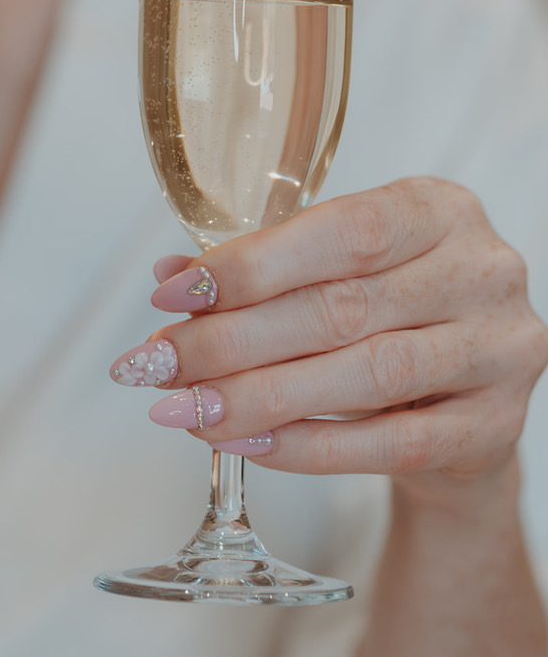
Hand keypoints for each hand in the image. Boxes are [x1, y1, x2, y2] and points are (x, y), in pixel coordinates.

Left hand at [110, 178, 547, 502]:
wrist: (464, 399)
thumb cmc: (389, 310)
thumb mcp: (336, 268)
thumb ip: (261, 267)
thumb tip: (169, 280)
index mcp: (439, 209)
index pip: (342, 231)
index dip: (249, 266)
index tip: (170, 296)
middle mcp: (480, 271)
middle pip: (343, 307)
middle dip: (234, 339)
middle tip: (159, 363)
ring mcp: (498, 350)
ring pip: (367, 375)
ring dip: (261, 396)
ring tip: (188, 410)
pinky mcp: (494, 427)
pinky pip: (390, 443)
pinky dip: (308, 447)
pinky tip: (246, 443)